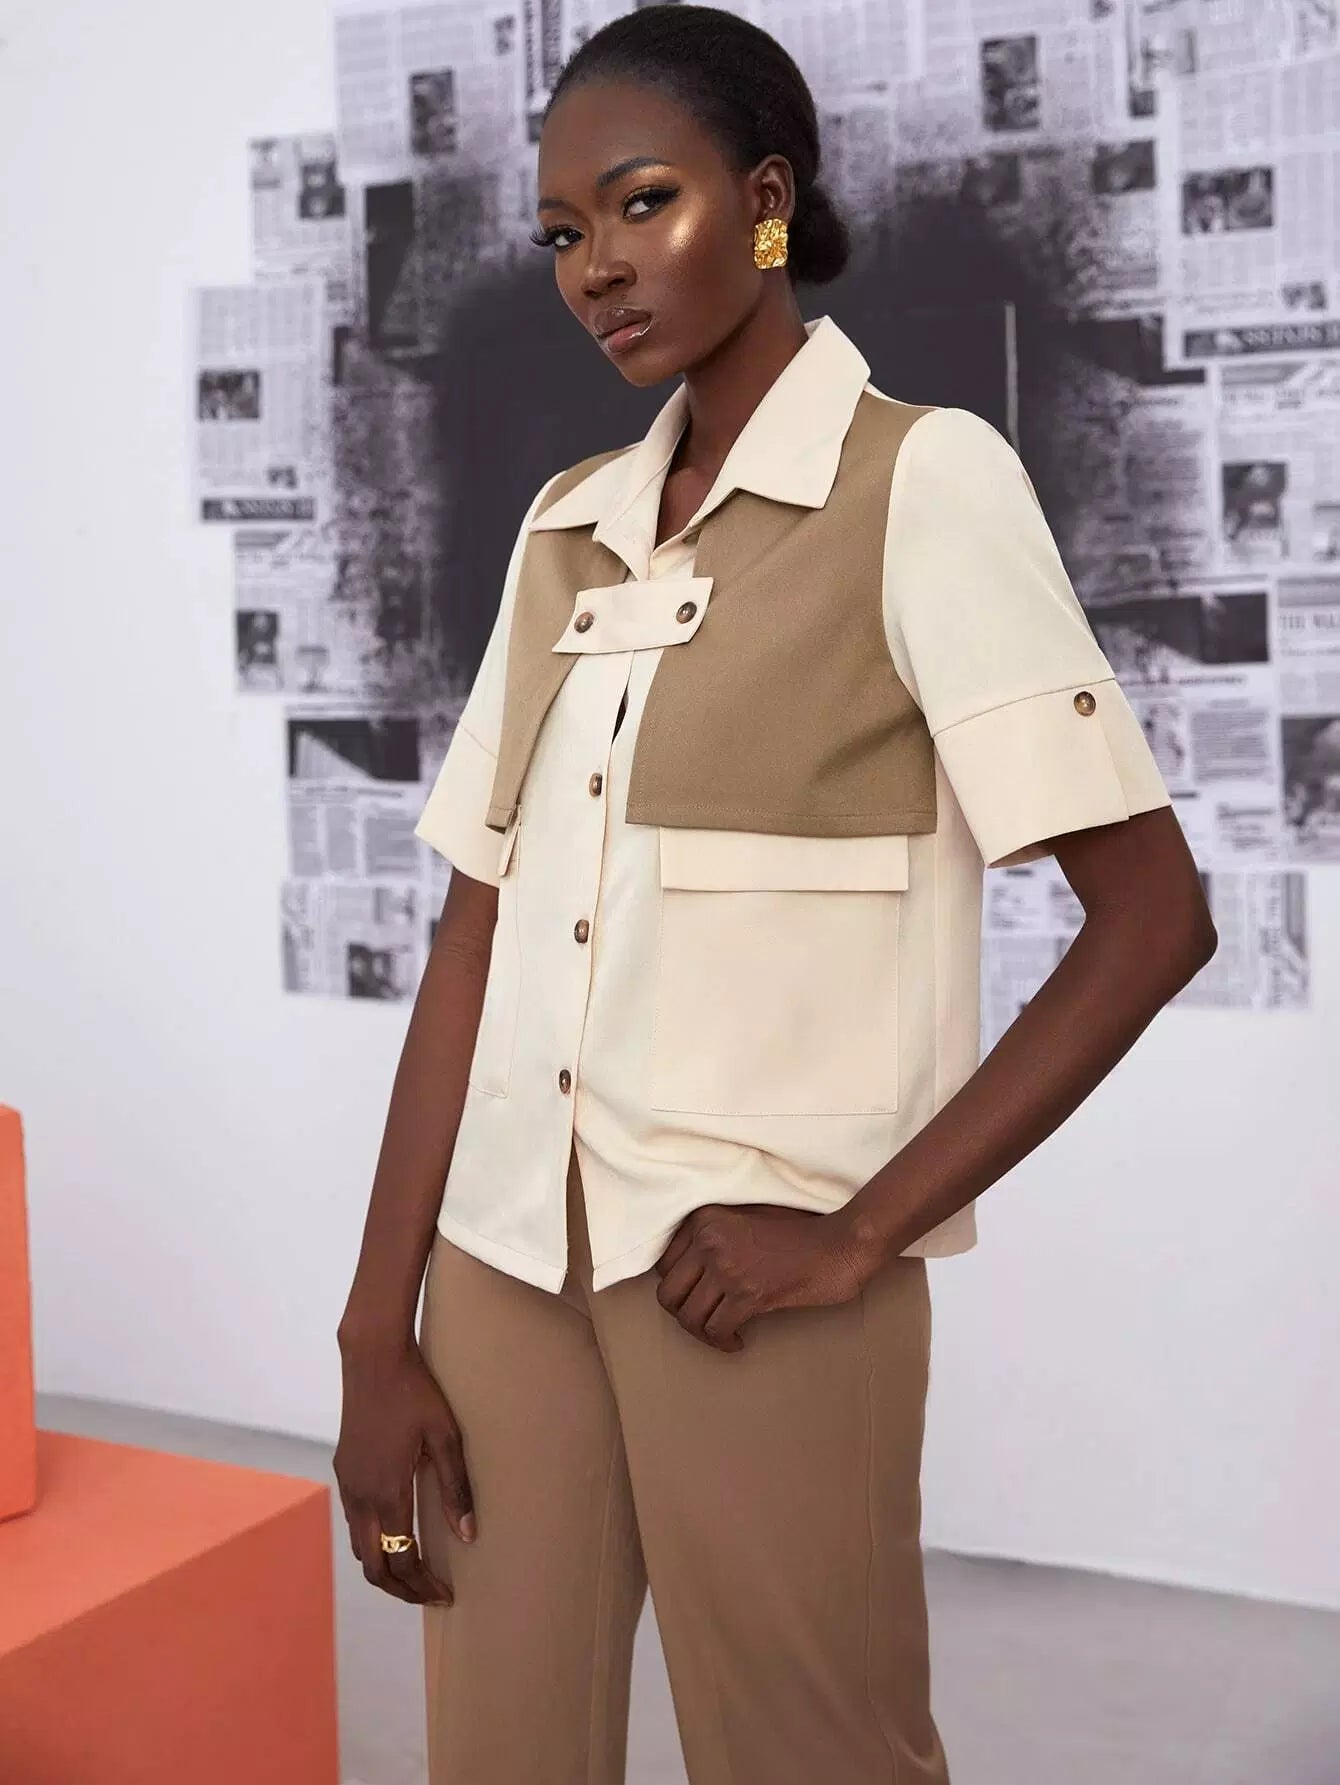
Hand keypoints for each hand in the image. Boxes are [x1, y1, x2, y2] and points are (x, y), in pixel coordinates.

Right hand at [333, 1334, 475, 1604]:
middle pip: (373, 1566)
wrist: (373, 1358)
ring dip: (384, 1565)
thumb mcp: (446, 1437)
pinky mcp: (343, 1469)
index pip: (403, 1560)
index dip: (423, 1585)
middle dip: (400, 1589)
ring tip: (413, 1571)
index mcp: (388, 1493)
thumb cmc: (416, 1392)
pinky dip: (373, 1541)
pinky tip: (394, 1532)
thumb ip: (456, 1488)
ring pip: (359, 1546)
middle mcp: (361, 1496)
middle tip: (428, 1595)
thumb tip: (468, 1535)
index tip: (445, 1595)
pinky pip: (354, 1521)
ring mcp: (348, 1483)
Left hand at [651, 1201, 879, 1350]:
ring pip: (688, 1316)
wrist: (840, 1243)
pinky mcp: (748, 1293)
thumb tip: (689, 1271)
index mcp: (705, 1218)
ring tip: (722, 1333)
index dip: (679, 1288)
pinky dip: (722, 1342)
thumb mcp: (747, 1219)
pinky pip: (715, 1329)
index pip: (663, 1263)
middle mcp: (709, 1238)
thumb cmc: (801, 1232)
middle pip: (668, 1293)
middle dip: (684, 1314)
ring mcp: (727, 1265)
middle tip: (706, 1320)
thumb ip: (714, 1235)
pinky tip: (737, 1340)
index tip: (697, 1297)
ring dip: (703, 1333)